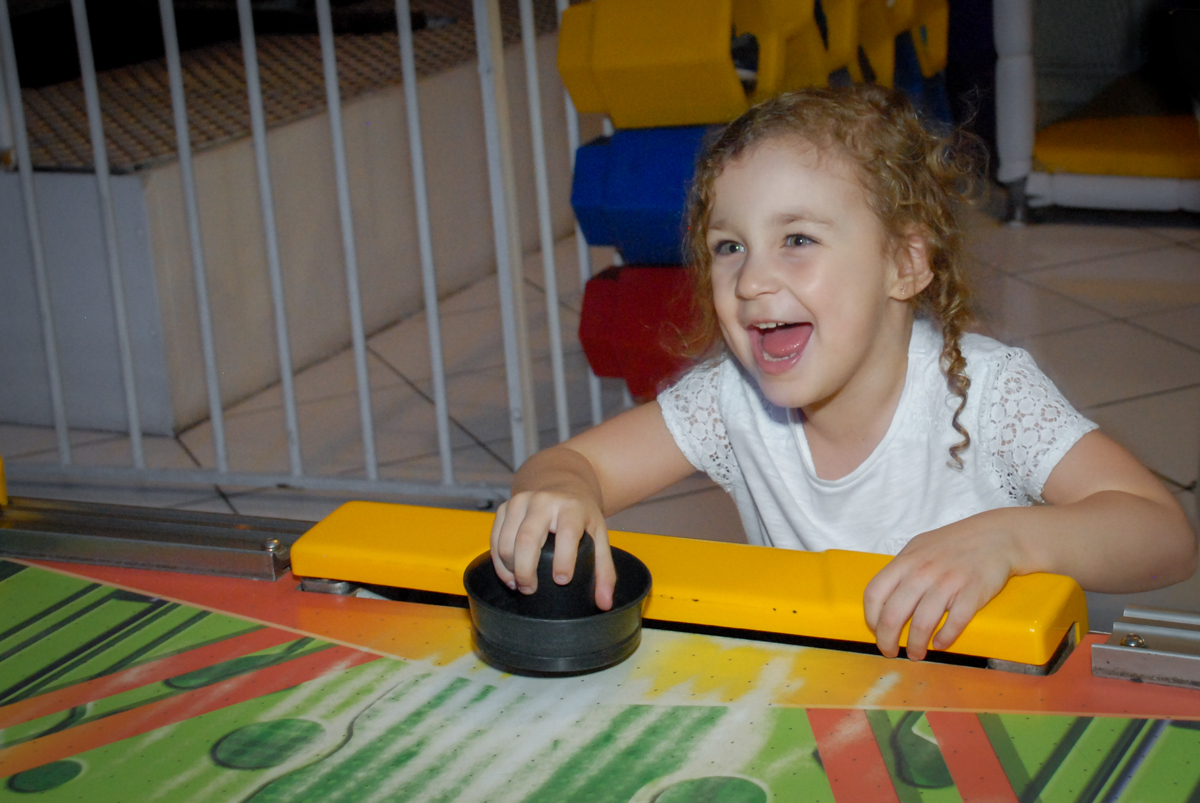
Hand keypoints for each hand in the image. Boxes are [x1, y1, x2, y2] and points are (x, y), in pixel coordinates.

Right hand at [489, 490, 616, 609]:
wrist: (562, 484)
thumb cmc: (581, 516)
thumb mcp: (599, 538)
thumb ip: (604, 571)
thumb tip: (604, 604)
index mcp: (571, 507)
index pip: (566, 533)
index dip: (564, 559)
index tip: (562, 580)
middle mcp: (543, 501)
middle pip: (527, 539)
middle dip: (525, 571)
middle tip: (530, 590)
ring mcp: (520, 502)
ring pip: (505, 542)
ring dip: (509, 569)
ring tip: (519, 584)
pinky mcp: (504, 507)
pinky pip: (494, 539)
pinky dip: (498, 562)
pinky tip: (509, 575)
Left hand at [862, 514, 1017, 659]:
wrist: (996, 536)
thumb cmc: (953, 544)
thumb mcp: (918, 548)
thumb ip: (901, 570)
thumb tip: (884, 599)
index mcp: (905, 561)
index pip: (874, 593)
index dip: (871, 617)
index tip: (876, 630)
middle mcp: (922, 572)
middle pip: (893, 614)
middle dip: (887, 640)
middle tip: (890, 651)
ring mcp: (948, 582)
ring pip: (922, 624)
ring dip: (915, 645)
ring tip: (916, 654)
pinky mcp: (972, 593)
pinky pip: (954, 623)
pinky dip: (945, 638)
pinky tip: (940, 644)